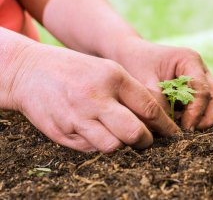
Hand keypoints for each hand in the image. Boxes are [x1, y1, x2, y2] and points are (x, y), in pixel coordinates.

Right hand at [7, 43, 179, 152]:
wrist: (31, 70)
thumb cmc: (78, 71)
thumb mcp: (108, 70)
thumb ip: (131, 93)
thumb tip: (156, 118)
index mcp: (113, 77)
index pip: (149, 108)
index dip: (165, 126)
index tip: (173, 134)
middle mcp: (96, 98)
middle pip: (135, 133)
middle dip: (146, 141)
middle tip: (147, 140)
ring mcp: (78, 117)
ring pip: (114, 146)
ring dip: (123, 146)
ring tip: (122, 137)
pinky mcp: (62, 132)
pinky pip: (92, 149)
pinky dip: (101, 145)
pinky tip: (98, 134)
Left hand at [114, 37, 212, 129]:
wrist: (129, 55)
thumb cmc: (136, 64)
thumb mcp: (143, 81)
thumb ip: (157, 102)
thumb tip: (169, 127)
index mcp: (189, 61)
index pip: (201, 90)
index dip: (196, 112)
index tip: (185, 128)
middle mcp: (200, 69)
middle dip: (209, 117)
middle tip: (193, 132)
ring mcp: (201, 80)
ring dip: (206, 118)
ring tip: (189, 131)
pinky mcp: (196, 91)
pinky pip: (206, 106)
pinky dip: (198, 117)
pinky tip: (183, 126)